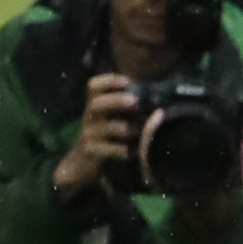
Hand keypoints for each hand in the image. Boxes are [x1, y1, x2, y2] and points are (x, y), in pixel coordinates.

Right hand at [51, 72, 139, 199]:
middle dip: (116, 101)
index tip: (128, 81)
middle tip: (134, 101)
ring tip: (140, 131)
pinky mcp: (91, 151)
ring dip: (126, 128)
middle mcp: (90, 117)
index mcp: (96, 105)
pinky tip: (134, 152)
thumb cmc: (107, 136)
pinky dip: (125, 150)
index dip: (109, 81)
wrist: (83, 162)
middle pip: (96, 103)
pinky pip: (110, 149)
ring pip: (107, 128)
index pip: (94, 86)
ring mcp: (89, 134)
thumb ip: (130, 109)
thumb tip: (158, 103)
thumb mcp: (114, 118)